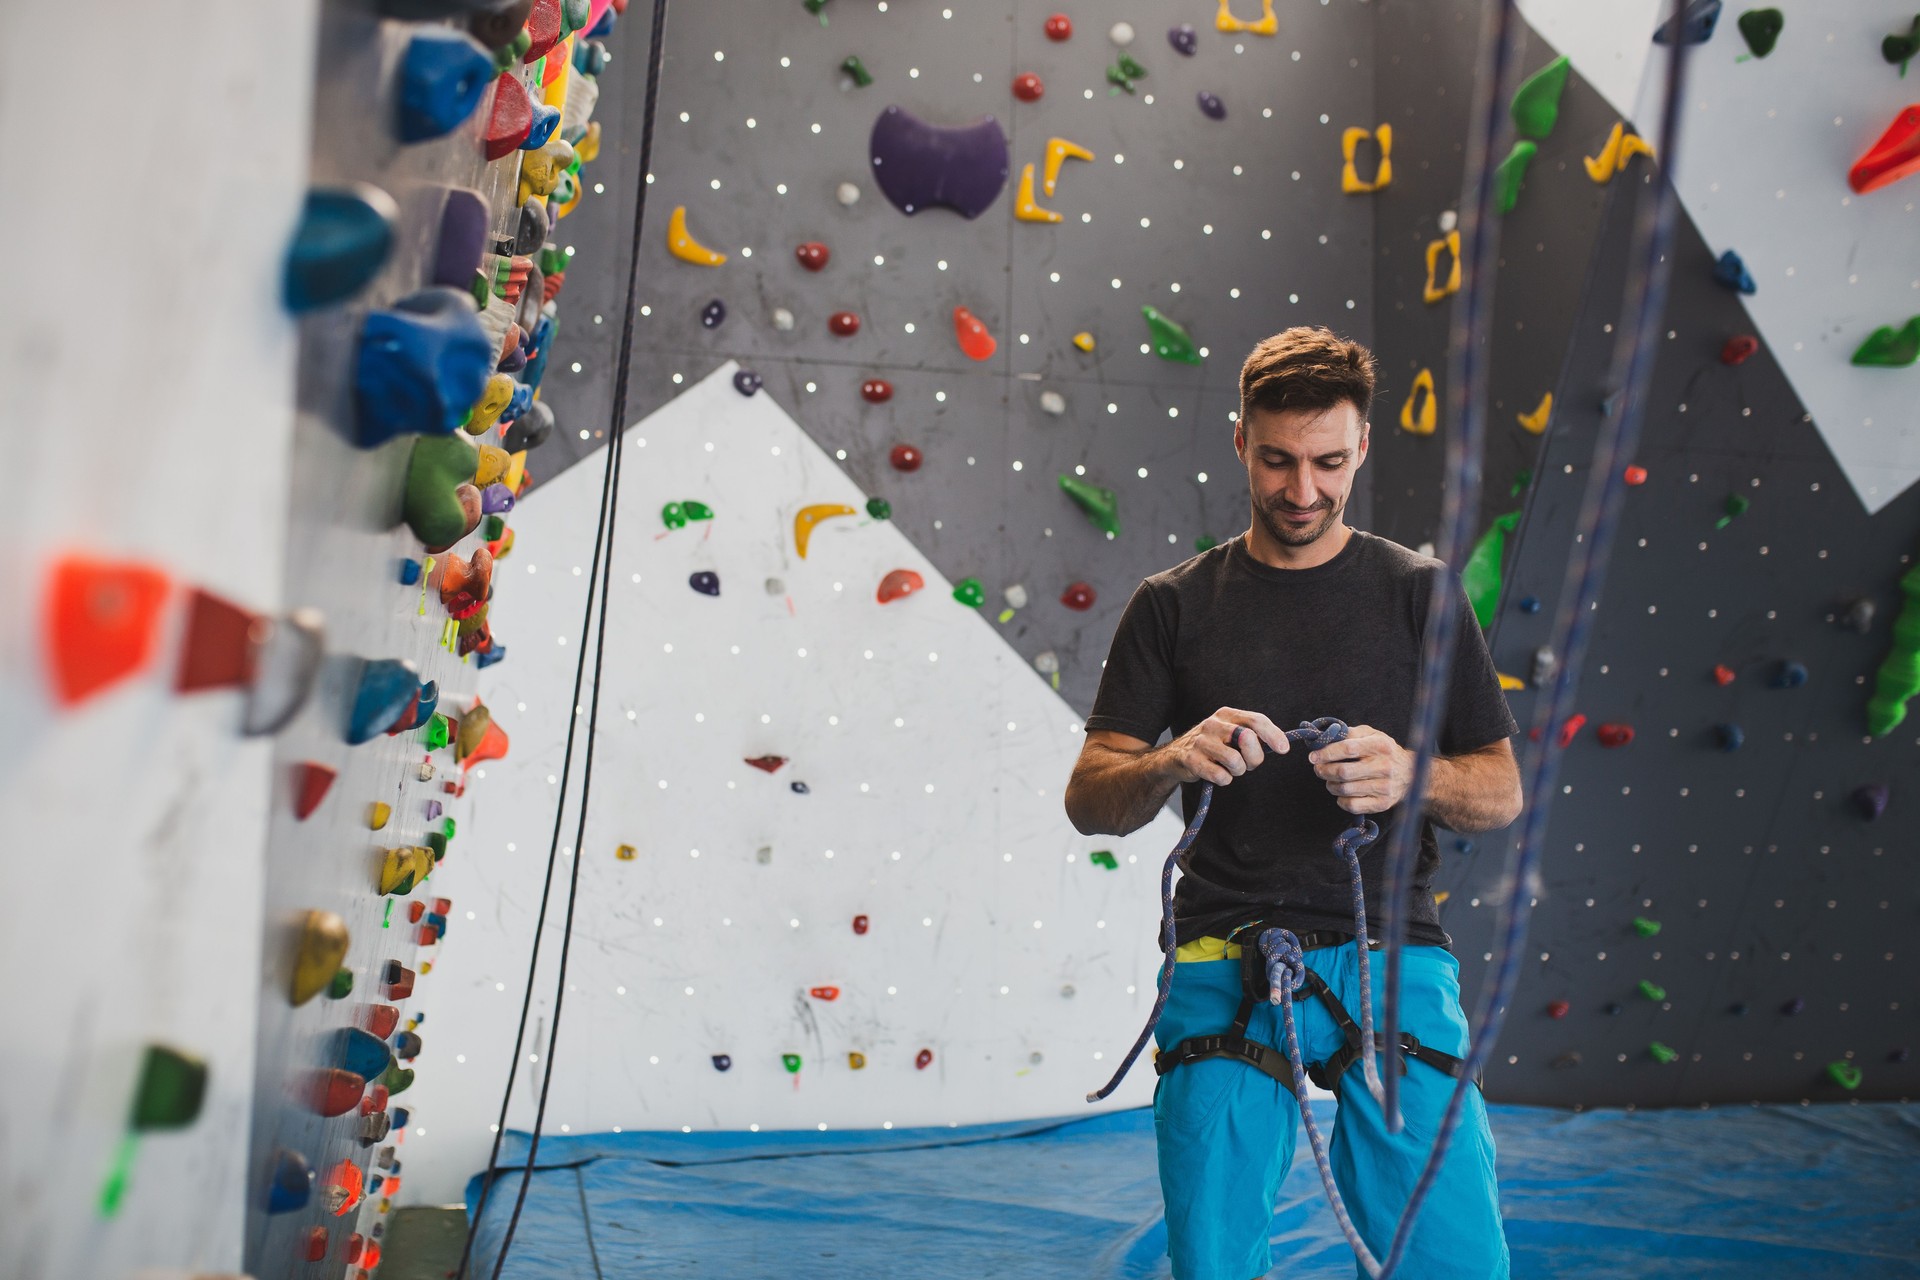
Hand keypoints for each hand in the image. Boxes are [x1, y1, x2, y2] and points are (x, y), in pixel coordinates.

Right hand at [1159, 708, 1290, 786]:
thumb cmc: (1213, 747)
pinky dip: (1223, 779)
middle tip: (1246, 764)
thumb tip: (1282, 744)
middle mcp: (1213, 724)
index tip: (1284, 749)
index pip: (1256, 720)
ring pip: (1235, 761)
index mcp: (1227, 714)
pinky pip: (1220, 776)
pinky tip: (1216, 774)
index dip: (1273, 734)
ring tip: (1228, 769)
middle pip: (1248, 739)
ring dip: (1237, 771)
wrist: (1175, 757)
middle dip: (1254, 758)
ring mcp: (1200, 741)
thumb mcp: (1232, 735)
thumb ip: (1255, 736)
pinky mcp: (1191, 759)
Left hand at [1307, 724, 1412, 814]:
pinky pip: (1352, 805)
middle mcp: (1384, 766)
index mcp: (1380, 746)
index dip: (1326, 753)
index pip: (1348, 748)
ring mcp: (1384, 787)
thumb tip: (1326, 735)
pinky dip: (1341, 800)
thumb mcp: (1372, 735)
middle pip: (1343, 772)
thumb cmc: (1385, 752)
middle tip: (1318, 769)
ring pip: (1344, 789)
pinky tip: (1342, 793)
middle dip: (1324, 771)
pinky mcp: (1382, 803)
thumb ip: (1350, 733)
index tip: (1313, 757)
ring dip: (1330, 785)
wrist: (1412, 774)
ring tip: (1330, 780)